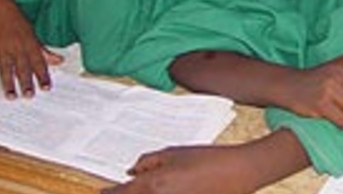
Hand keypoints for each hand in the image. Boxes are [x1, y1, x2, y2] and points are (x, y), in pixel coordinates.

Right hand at [0, 0, 57, 97]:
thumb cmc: (13, 19)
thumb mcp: (31, 32)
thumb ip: (43, 50)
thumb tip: (60, 61)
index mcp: (29, 41)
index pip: (39, 61)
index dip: (43, 75)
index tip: (47, 87)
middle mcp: (17, 45)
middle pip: (23, 67)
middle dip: (27, 82)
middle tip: (29, 96)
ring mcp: (1, 46)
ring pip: (6, 68)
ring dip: (8, 83)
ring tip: (11, 96)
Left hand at [104, 130, 309, 193]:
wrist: (239, 172)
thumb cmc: (208, 159)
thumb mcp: (175, 153)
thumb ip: (149, 162)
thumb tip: (132, 171)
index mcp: (153, 185)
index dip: (109, 193)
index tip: (104, 192)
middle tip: (123, 189)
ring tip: (148, 188)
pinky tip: (164, 190)